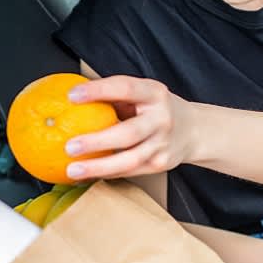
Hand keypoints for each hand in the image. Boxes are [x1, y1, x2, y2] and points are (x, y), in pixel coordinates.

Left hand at [63, 75, 196, 180]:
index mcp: (154, 93)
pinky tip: (87, 174)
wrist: (193, 130)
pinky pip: (130, 171)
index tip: (72, 95)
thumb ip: (114, 95)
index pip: (125, 88)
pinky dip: (107, 173)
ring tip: (72, 170)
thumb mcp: (142, 93)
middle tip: (69, 146)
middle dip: (96, 141)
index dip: (98, 91)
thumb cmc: (154, 108)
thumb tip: (70, 96)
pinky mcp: (160, 163)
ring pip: (129, 160)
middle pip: (128, 133)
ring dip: (98, 166)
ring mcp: (162, 144)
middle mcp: (161, 118)